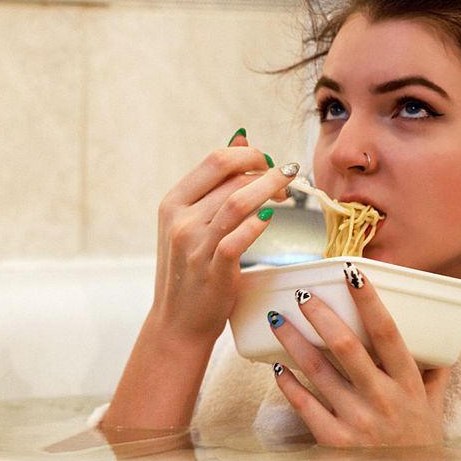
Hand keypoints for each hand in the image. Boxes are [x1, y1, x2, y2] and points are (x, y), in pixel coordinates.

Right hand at [150, 132, 296, 345]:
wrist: (177, 322)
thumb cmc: (190, 270)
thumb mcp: (190, 223)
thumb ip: (214, 185)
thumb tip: (241, 138)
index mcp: (172, 202)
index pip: (215, 160)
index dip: (249, 154)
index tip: (268, 164)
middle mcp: (179, 219)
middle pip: (230, 175)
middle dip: (264, 169)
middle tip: (285, 177)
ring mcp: (194, 244)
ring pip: (238, 201)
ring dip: (269, 190)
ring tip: (288, 192)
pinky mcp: (212, 268)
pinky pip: (240, 236)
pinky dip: (259, 223)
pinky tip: (271, 219)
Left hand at [267, 266, 448, 445]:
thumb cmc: (417, 444)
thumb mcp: (433, 407)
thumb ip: (434, 372)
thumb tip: (443, 336)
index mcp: (408, 385)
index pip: (389, 334)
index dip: (371, 302)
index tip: (353, 274)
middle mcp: (383, 400)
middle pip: (347, 348)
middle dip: (322, 316)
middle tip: (303, 294)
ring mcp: (357, 421)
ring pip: (318, 371)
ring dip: (294, 341)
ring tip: (278, 318)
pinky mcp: (333, 441)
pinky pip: (304, 405)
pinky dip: (287, 382)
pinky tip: (275, 365)